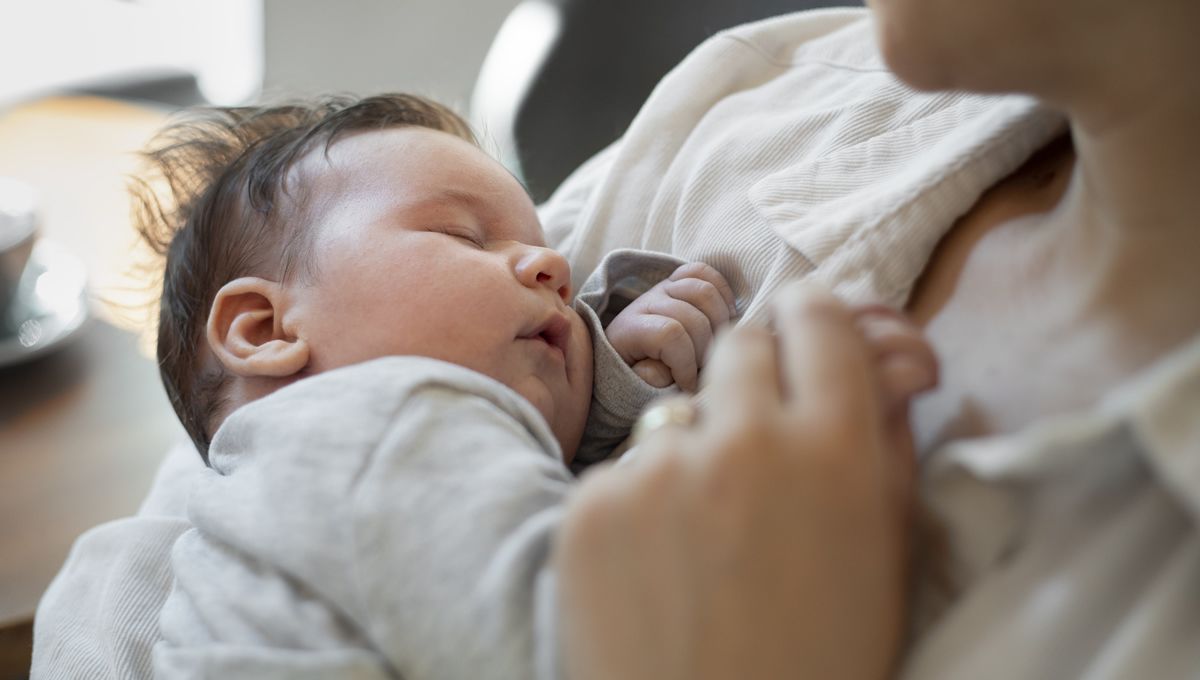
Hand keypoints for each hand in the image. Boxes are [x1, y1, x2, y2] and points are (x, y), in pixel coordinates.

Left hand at [556, 283, 935, 679]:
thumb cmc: (824, 658)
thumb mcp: (886, 552)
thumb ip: (886, 439)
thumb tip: (886, 351)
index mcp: (835, 451)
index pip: (819, 319)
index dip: (814, 320)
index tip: (807, 330)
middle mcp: (744, 443)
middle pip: (741, 346)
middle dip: (756, 376)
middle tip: (760, 435)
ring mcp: (656, 472)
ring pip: (679, 415)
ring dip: (697, 450)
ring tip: (708, 536)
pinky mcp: (590, 507)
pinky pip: (624, 473)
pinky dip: (642, 504)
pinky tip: (659, 567)